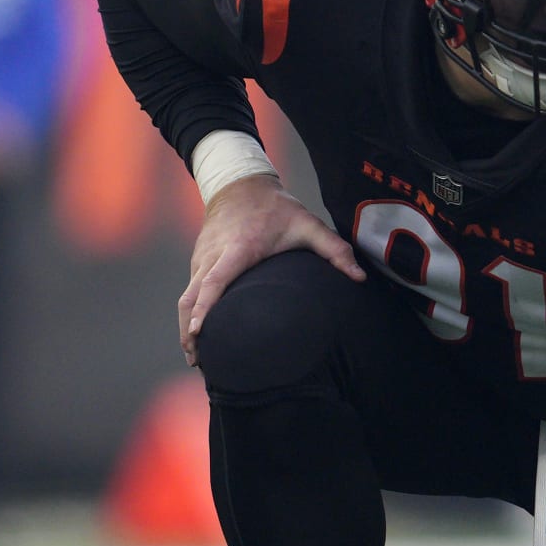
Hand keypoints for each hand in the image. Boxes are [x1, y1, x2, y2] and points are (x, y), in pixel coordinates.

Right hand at [179, 174, 364, 364]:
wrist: (240, 184)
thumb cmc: (276, 208)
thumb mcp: (308, 223)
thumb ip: (335, 250)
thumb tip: (360, 278)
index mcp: (238, 249)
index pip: (215, 281)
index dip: (205, 308)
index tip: (198, 332)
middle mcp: (214, 255)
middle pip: (191, 298)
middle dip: (190, 331)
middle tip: (199, 362)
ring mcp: (201, 259)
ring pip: (185, 298)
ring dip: (186, 327)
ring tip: (196, 358)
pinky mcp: (197, 262)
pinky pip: (188, 292)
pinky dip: (189, 314)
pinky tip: (197, 336)